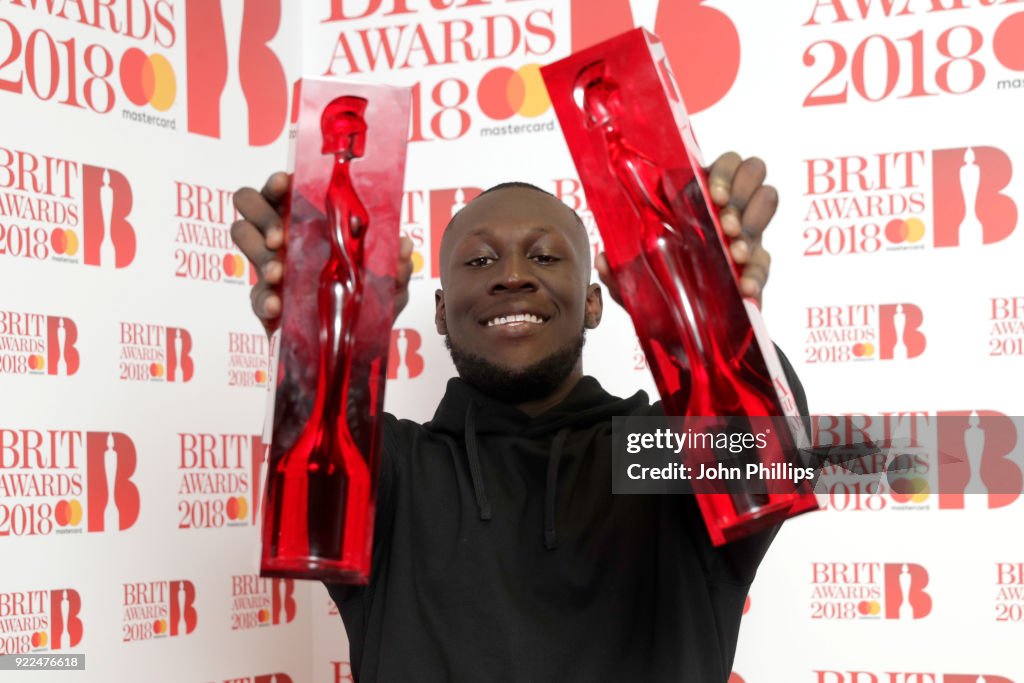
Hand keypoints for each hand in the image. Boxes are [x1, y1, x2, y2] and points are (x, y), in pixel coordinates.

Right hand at [231, 172, 415, 336]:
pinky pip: (253, 293)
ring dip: (257, 252)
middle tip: (281, 237)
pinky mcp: (265, 299)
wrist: (357, 343)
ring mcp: (271, 265)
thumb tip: (405, 246)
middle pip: (249, 203)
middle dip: (262, 215)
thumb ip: (397, 267)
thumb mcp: (390, 284)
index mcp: (312, 218)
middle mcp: (285, 234)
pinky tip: (277, 307)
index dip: (278, 181)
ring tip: (279, 273)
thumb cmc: (370, 300)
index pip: (284, 187)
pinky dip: (263, 299)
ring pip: (242, 236)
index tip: (284, 184)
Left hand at [595, 152, 776, 307]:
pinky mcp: (756, 268)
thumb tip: (603, 259)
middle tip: (725, 224)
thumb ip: (619, 274)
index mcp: (691, 202)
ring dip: (754, 222)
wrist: (682, 338)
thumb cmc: (657, 298)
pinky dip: (757, 273)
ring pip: (767, 200)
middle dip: (742, 192)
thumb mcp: (634, 285)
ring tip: (733, 252)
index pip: (718, 164)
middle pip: (751, 170)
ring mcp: (744, 236)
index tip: (713, 196)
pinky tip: (743, 288)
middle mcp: (721, 211)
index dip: (722, 172)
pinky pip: (766, 260)